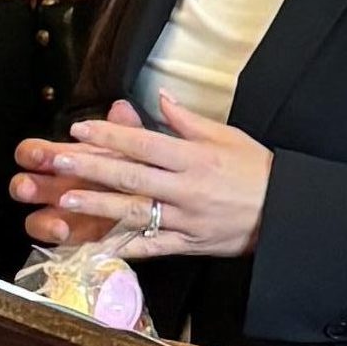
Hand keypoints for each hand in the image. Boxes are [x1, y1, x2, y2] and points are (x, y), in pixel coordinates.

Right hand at [12, 98, 144, 246]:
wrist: (153, 202)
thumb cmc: (134, 168)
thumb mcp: (133, 147)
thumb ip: (126, 129)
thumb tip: (122, 108)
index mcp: (63, 159)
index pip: (35, 152)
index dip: (32, 153)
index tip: (40, 155)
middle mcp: (56, 187)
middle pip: (26, 186)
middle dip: (25, 186)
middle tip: (28, 188)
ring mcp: (62, 216)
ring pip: (36, 220)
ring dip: (42, 221)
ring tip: (58, 225)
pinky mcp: (75, 239)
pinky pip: (61, 245)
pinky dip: (65, 242)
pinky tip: (73, 240)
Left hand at [15, 91, 271, 259]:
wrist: (287, 212)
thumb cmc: (258, 170)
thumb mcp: (227, 136)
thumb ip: (188, 121)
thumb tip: (160, 98)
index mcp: (195, 157)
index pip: (144, 144)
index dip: (110, 136)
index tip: (80, 129)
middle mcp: (187, 188)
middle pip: (132, 176)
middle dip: (92, 167)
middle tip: (59, 160)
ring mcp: (187, 219)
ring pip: (136, 213)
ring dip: (98, 207)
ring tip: (66, 200)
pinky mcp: (190, 243)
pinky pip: (153, 247)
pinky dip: (126, 247)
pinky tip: (99, 245)